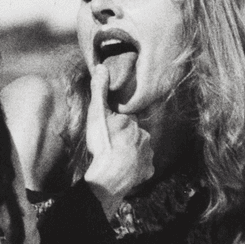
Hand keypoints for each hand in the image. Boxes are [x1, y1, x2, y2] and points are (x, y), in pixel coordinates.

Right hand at [83, 64, 153, 219]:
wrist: (108, 177)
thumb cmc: (103, 144)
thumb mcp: (97, 114)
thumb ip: (100, 91)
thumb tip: (101, 66)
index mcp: (133, 122)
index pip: (128, 118)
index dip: (118, 123)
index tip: (110, 129)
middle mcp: (145, 136)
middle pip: (135, 134)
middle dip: (125, 138)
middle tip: (111, 144)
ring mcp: (148, 155)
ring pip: (140, 150)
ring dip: (130, 153)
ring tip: (116, 158)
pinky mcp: (147, 171)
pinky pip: (142, 168)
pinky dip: (134, 168)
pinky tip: (123, 170)